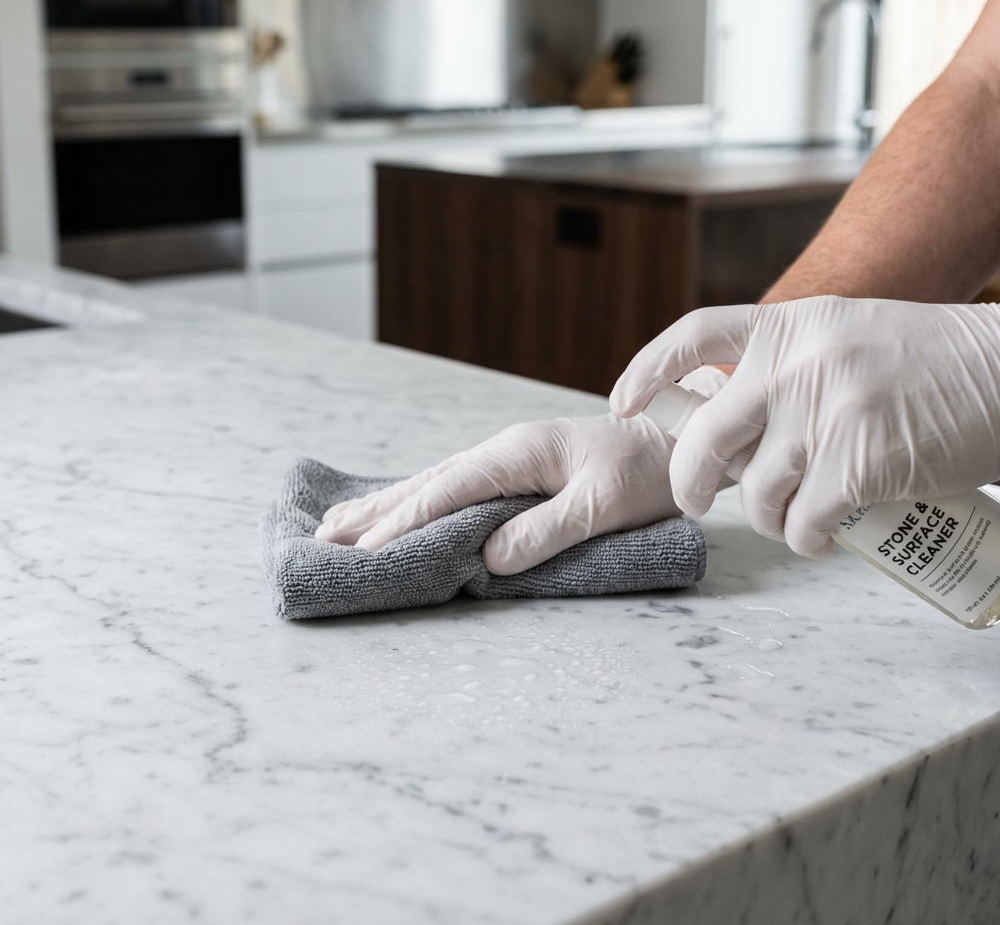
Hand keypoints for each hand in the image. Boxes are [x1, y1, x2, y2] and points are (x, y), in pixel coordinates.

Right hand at [315, 414, 678, 574]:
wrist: (673, 442)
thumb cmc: (645, 473)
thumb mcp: (603, 505)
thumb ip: (547, 530)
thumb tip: (487, 557)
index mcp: (518, 453)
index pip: (449, 491)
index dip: (405, 522)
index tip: (365, 551)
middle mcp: (503, 451)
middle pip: (427, 484)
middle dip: (376, 513)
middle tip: (324, 537)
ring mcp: (507, 458)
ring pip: (434, 483)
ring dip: (387, 505)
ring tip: (339, 523)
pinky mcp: (515, 470)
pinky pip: (454, 487)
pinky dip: (418, 501)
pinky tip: (399, 509)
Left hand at [610, 297, 999, 557]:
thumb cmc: (931, 365)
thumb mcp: (845, 339)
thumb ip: (788, 369)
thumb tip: (731, 427)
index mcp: (788, 325)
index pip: (692, 335)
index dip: (646, 371)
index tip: (621, 404)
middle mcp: (797, 364)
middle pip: (704, 437)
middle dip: (687, 483)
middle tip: (696, 503)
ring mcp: (826, 412)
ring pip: (755, 492)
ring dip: (766, 519)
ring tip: (795, 519)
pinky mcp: (859, 463)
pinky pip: (802, 522)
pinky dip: (807, 540)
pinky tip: (824, 538)